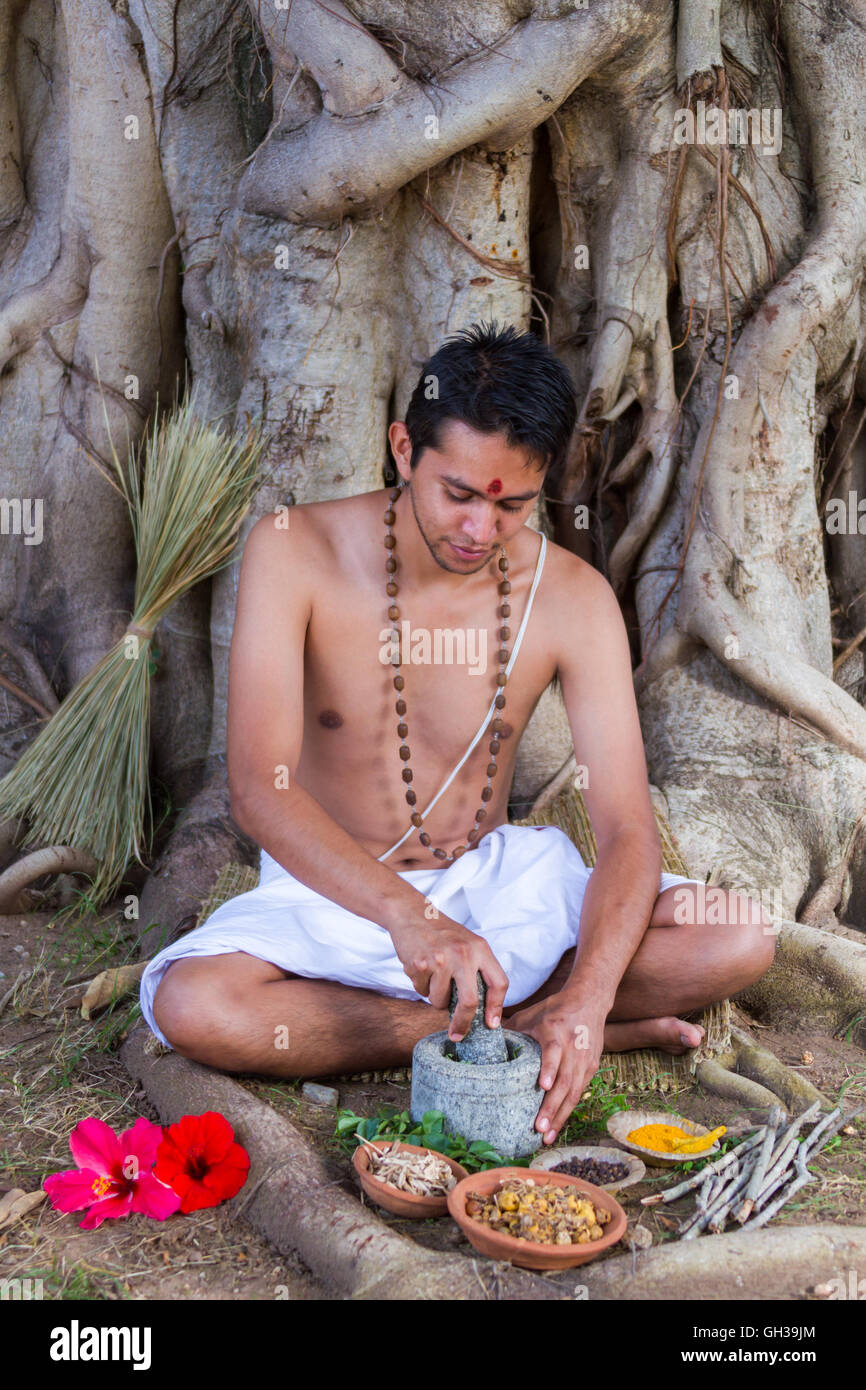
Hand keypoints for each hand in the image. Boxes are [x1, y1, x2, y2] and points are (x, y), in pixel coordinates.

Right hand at [389, 915, 507, 1039]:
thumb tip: (481, 1010)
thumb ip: (478, 969)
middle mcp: (462, 954)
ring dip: (436, 997)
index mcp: (480, 949)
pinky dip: (421, 986)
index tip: (491, 1024)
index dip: (496, 1007)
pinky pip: (422, 992)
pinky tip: (421, 967)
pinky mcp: (419, 965)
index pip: (499, 983)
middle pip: (469, 1002)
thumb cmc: (442, 933)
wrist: (412, 914)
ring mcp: (440, 960)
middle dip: (463, 1023)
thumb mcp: (468, 944)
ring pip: (440, 1001)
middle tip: (457, 1035)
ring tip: (433, 975)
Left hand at [507, 993, 605, 1144]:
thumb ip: (510, 1030)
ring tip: (546, 1136)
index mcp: (555, 1031)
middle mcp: (572, 1047)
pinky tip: (556, 1125)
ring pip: (574, 1092)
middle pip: (565, 1080)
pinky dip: (568, 1110)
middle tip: (538, 1129)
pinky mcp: (591, 1068)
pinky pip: (579, 1093)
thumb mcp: (530, 1014)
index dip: (550, 1068)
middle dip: (552, 1107)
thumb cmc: (554, 1009)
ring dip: (560, 1116)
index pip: (554, 1051)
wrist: (589, 1001)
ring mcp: (584, 1060)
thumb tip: (481, 1040)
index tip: (544, 1086)